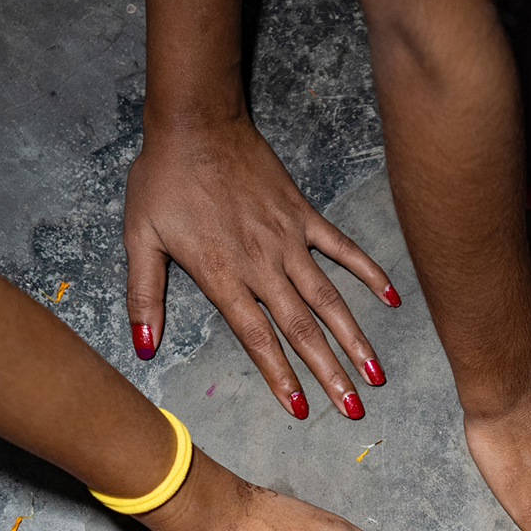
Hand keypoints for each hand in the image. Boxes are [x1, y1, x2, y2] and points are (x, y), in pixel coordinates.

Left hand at [124, 114, 397, 418]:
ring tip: (375, 372)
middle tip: (354, 408)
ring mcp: (288, 239)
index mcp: (223, 274)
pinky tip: (390, 298)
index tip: (301, 408)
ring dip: (354, 337)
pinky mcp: (303, 215)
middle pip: (302, 328)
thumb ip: (144, 296)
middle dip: (330, 372)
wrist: (196, 122)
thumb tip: (144, 347)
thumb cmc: (164, 179)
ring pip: (328, 298)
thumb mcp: (139, 238)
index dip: (280, 375)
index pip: (257, 338)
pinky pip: (342, 248)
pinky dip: (368, 272)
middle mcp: (262, 263)